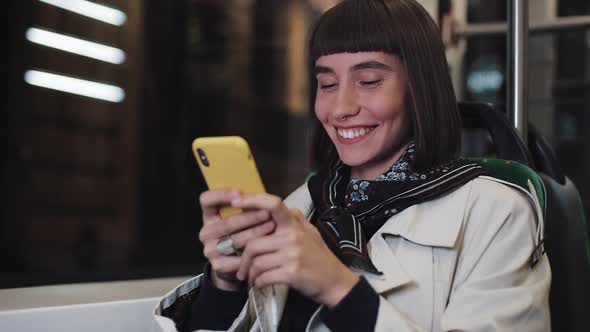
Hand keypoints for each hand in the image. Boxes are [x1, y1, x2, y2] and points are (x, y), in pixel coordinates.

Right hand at [198, 188, 275, 290]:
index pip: (206, 201)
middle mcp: (206, 233)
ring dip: (256, 232)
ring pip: (235, 239)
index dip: (221, 195)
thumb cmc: (241, 234)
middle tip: (268, 213)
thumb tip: (259, 197)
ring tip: (272, 227)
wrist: (235, 265)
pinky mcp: (218, 265)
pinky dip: (254, 252)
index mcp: (208, 217)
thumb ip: (244, 207)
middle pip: (227, 222)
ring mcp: (210, 250)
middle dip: (249, 217)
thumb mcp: (239, 219)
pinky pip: (238, 257)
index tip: (239, 193)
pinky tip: (266, 246)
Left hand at [232, 193, 358, 306]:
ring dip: (249, 273)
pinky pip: (263, 277)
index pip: (273, 204)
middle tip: (240, 267)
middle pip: (253, 242)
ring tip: (250, 278)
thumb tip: (280, 206)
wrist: (335, 281)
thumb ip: (295, 218)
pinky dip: (257, 282)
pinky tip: (259, 283)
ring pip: (256, 262)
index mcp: (294, 225)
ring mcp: (292, 255)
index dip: (252, 200)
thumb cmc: (320, 256)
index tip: (236, 202)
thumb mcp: (311, 232)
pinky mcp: (291, 273)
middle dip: (242, 258)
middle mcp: (292, 237)